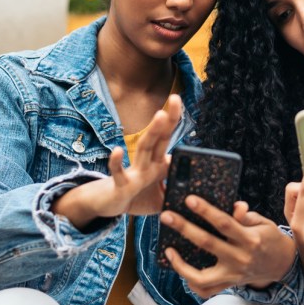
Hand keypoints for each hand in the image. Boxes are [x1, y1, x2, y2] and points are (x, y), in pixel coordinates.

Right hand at [52, 95, 181, 226]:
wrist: (107, 206)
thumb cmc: (136, 198)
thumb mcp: (162, 198)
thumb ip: (177, 192)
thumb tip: (196, 191)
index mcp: (158, 165)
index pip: (167, 139)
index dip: (173, 121)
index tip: (178, 102)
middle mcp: (147, 164)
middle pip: (159, 138)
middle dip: (167, 119)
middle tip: (175, 98)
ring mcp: (134, 173)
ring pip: (144, 149)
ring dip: (152, 132)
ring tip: (160, 115)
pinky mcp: (121, 185)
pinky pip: (119, 173)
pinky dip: (116, 162)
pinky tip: (117, 150)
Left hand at [160, 197, 296, 296]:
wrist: (282, 265)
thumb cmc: (269, 239)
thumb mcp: (263, 223)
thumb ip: (246, 216)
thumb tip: (236, 206)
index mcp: (250, 239)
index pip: (225, 223)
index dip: (206, 211)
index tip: (189, 200)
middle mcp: (240, 258)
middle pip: (207, 243)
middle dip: (184, 228)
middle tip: (166, 216)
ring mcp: (233, 275)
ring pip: (202, 277)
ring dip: (181, 265)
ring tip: (169, 251)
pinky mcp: (229, 284)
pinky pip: (206, 290)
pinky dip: (192, 283)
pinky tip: (182, 270)